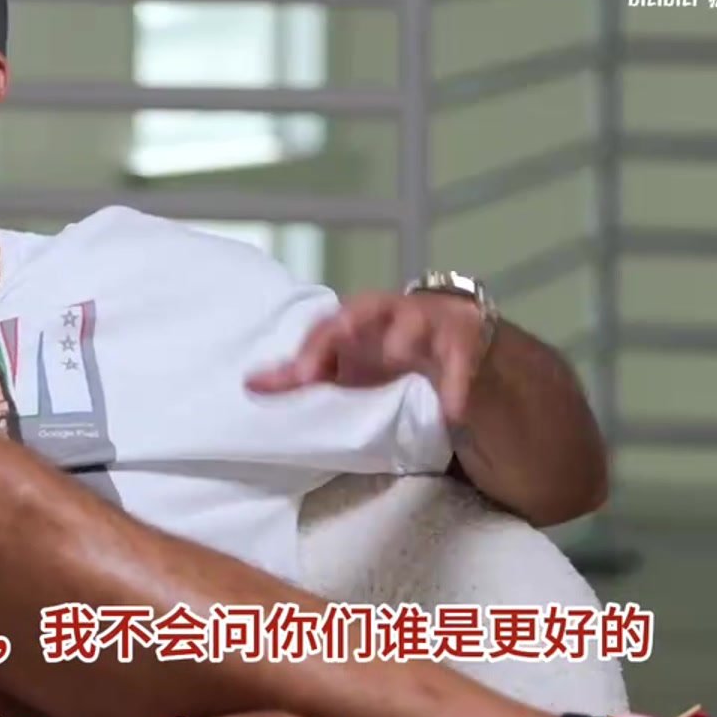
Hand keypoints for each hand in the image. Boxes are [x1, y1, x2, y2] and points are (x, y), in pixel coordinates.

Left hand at [245, 291, 487, 422]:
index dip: (314, 347)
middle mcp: (392, 313)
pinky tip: (451, 409)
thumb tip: (248, 386)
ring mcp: (432, 324)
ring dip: (406, 333)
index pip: (329, 325)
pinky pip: (463, 361)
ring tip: (397, 352)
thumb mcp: (346, 368)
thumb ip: (303, 375)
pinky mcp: (468, 342)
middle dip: (354, 320)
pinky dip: (457, 384)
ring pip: (419, 320)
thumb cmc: (387, 356)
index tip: (302, 376)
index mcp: (358, 318)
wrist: (458, 345)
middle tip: (341, 334)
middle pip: (370, 307)